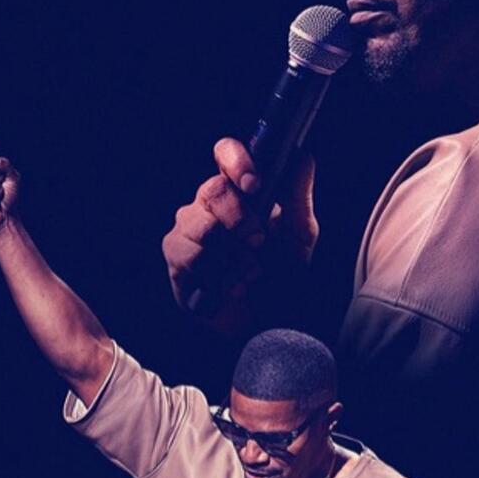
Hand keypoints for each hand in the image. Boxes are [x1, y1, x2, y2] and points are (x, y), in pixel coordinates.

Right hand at [162, 137, 317, 326]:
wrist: (270, 323)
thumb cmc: (284, 274)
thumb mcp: (299, 236)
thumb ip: (298, 197)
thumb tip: (302, 157)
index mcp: (239, 191)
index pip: (226, 154)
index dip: (237, 162)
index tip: (255, 185)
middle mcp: (208, 205)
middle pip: (213, 190)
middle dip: (243, 221)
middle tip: (259, 244)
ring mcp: (188, 230)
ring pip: (201, 225)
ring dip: (234, 255)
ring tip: (249, 273)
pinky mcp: (176, 260)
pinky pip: (190, 257)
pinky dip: (218, 276)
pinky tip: (232, 287)